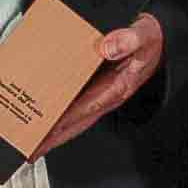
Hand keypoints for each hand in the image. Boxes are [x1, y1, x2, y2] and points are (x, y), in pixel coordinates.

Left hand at [37, 16, 165, 155]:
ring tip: (32, 140)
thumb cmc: (148, 41)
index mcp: (117, 88)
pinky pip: (73, 104)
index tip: (46, 133)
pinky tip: (43, 112)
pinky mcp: (94, 88)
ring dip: (53, 130)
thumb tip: (107, 47)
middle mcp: (107, 95)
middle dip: (54, 138)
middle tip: (31, 150)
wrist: (155, 40)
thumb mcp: (143, 36)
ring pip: (73, 118)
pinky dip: (58, 112)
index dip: (65, 122)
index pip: (85, 109)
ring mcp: (100, 94)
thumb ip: (129, 39)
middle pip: (76, 122)